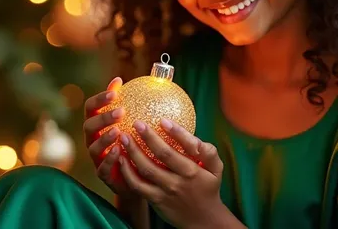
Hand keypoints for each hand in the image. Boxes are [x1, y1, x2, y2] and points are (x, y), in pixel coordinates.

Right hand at [83, 77, 136, 198]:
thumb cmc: (140, 144)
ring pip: (93, 147)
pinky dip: (109, 159)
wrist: (141, 178)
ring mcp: (97, 158)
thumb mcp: (139, 124)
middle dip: (103, 117)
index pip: (92, 107)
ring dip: (104, 138)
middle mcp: (93, 140)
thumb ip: (138, 105)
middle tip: (120, 111)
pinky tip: (119, 152)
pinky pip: (102, 168)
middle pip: (89, 125)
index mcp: (99, 124)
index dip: (100, 98)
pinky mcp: (103, 175)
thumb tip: (153, 79)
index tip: (116, 91)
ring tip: (118, 132)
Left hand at [118, 118, 239, 228]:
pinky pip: (138, 185)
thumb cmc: (208, 188)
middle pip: (161, 155)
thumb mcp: (216, 170)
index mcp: (194, 170)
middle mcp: (180, 180)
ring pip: (146, 170)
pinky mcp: (155, 200)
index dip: (175, 132)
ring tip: (124, 138)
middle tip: (137, 123)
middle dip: (148, 137)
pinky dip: (127, 172)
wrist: (203, 220)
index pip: (185, 147)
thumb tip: (195, 137)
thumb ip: (209, 152)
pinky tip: (121, 159)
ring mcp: (166, 191)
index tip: (163, 120)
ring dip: (132, 152)